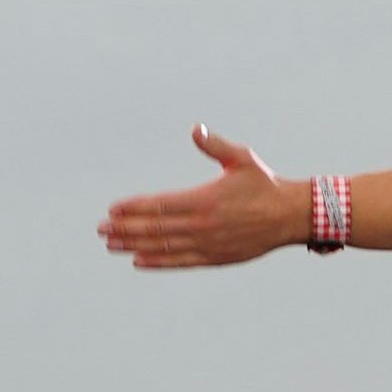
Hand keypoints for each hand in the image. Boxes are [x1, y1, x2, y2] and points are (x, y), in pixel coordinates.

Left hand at [102, 128, 309, 271]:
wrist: (290, 216)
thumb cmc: (264, 184)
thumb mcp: (242, 158)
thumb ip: (215, 145)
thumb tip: (195, 129)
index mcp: (205, 200)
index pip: (159, 205)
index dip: (133, 208)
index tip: (112, 208)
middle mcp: (203, 225)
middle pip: (155, 228)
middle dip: (125, 228)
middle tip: (102, 229)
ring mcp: (208, 244)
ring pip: (163, 247)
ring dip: (135, 245)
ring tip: (112, 245)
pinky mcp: (216, 258)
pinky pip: (180, 262)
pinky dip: (158, 262)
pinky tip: (139, 260)